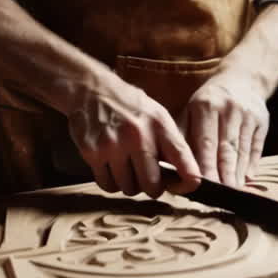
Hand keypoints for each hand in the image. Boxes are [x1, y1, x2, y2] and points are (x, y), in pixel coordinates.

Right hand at [66, 71, 199, 198]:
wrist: (89, 88)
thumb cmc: (127, 105)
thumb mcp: (156, 115)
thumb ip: (170, 143)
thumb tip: (186, 177)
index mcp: (160, 125)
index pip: (184, 162)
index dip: (188, 183)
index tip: (183, 186)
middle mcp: (138, 135)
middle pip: (152, 185)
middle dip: (152, 187)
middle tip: (147, 179)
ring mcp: (113, 145)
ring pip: (128, 188)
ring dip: (129, 184)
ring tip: (127, 168)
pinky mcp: (92, 152)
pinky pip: (107, 184)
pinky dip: (110, 182)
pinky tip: (111, 167)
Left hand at [180, 70, 268, 186]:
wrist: (241, 79)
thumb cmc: (208, 102)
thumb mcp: (191, 110)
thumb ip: (183, 135)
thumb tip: (174, 165)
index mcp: (205, 106)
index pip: (206, 141)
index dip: (206, 164)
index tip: (202, 184)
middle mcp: (228, 109)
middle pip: (226, 148)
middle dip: (223, 173)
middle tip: (220, 195)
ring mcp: (248, 114)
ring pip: (242, 149)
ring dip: (237, 172)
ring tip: (233, 191)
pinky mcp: (262, 120)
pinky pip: (256, 146)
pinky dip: (252, 163)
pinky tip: (247, 178)